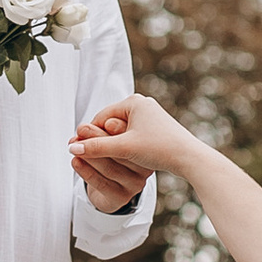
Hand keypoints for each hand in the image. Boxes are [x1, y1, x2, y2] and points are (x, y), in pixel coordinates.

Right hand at [71, 91, 193, 205]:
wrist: (190, 158)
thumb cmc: (159, 149)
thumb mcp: (123, 149)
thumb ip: (96, 147)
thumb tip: (71, 148)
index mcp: (133, 101)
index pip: (101, 117)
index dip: (88, 135)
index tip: (78, 151)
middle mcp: (142, 104)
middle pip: (110, 123)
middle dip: (100, 139)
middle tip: (85, 155)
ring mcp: (150, 115)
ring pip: (121, 131)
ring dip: (112, 144)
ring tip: (102, 160)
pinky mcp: (156, 126)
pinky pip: (133, 135)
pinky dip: (125, 146)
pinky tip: (121, 159)